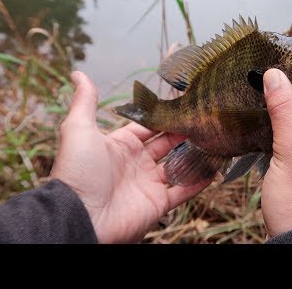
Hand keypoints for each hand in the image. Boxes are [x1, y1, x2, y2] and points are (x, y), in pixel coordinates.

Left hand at [50, 71, 209, 242]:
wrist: (80, 217)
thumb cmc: (78, 172)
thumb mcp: (79, 129)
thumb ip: (85, 102)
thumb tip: (79, 74)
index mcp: (121, 145)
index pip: (149, 126)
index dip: (166, 116)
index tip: (185, 105)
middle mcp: (137, 163)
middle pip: (167, 144)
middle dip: (184, 133)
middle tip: (204, 120)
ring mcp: (149, 183)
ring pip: (178, 166)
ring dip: (194, 155)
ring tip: (214, 141)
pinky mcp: (158, 203)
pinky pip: (183, 191)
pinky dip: (198, 182)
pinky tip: (214, 170)